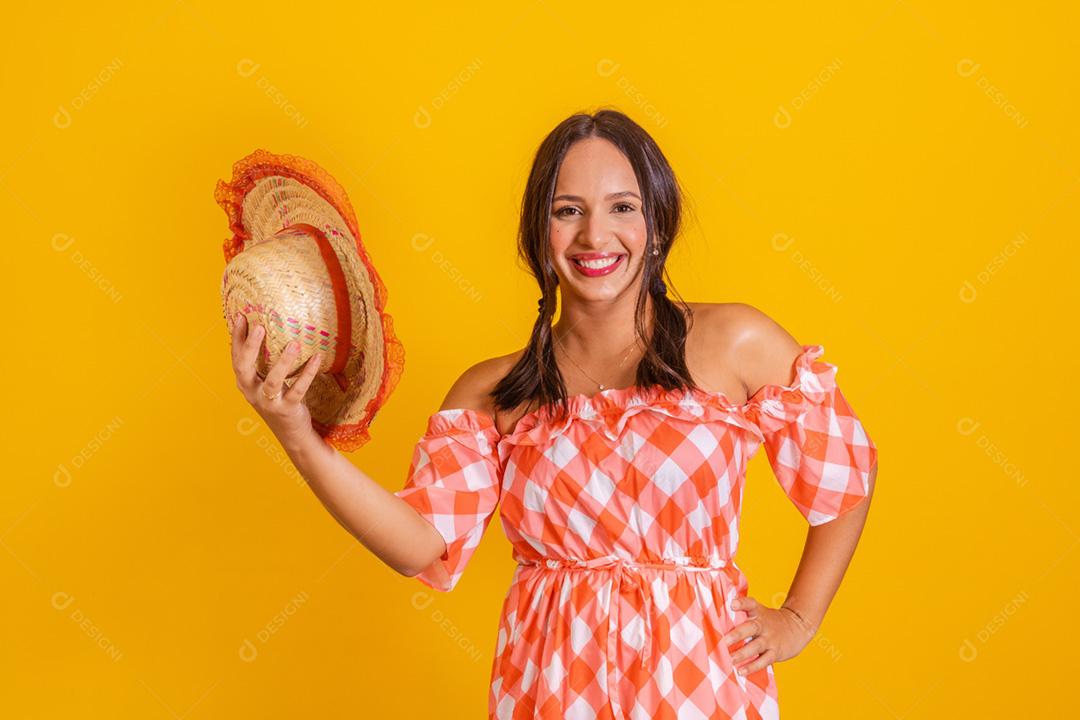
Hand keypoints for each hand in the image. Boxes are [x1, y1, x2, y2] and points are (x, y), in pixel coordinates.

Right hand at [230, 311, 323, 443]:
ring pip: (273, 381)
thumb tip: (269, 327)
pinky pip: (298, 389)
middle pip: (244, 368)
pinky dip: (308, 373)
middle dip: (250, 347)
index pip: (236, 357)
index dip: (237, 337)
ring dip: (283, 362)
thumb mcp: (266, 381)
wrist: (291, 432)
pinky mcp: (287, 409)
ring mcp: (269, 402)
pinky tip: (317, 358)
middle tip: (260, 326)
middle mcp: (252, 392)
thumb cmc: (278, 399)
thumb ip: (263, 362)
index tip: (241, 316)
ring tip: (294, 344)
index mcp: (245, 383)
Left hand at [722, 595, 815, 675]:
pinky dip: (752, 666)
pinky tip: (741, 671)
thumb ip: (742, 611)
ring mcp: (770, 639)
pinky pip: (764, 660)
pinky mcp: (775, 653)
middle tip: (723, 641)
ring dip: (742, 654)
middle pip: (751, 628)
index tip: (732, 604)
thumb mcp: (759, 612)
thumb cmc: (768, 621)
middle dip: (737, 635)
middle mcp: (763, 625)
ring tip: (729, 660)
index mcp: (758, 612)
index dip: (741, 603)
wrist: (797, 628)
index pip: (750, 604)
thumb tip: (716, 611)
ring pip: (756, 646)